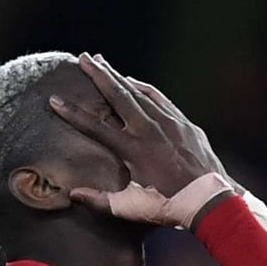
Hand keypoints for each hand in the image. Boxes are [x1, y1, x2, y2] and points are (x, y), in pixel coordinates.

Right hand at [49, 53, 226, 202]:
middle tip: (83, 57)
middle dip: (99, 75)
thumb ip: (101, 201)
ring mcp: (170, 123)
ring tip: (104, 62)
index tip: (55, 99)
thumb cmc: (170, 207)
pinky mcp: (185, 124)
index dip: (73, 113)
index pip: (96, 127)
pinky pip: (160, 99)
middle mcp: (150, 130)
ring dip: (120, 76)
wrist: (212, 200)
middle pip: (119, 96)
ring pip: (140, 92)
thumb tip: (73, 194)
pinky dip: (144, 88)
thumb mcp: (132, 208)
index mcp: (134, 151)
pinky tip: (135, 83)